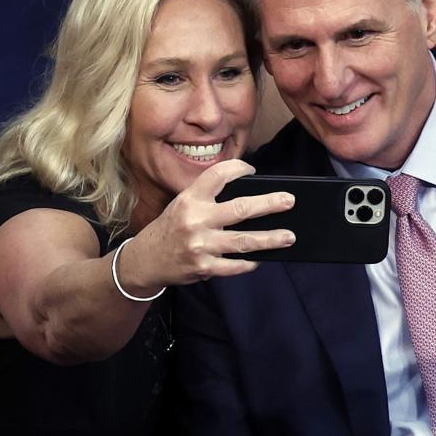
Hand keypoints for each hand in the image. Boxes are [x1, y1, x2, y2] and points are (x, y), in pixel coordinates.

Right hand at [119, 159, 294, 293]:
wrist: (146, 260)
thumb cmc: (171, 229)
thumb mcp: (182, 205)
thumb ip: (208, 199)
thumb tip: (250, 197)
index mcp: (190, 199)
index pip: (218, 175)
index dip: (238, 169)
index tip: (253, 170)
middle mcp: (195, 219)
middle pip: (240, 209)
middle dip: (269, 205)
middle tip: (289, 201)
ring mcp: (200, 245)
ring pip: (244, 241)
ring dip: (270, 239)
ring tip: (288, 236)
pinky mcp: (204, 267)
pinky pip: (235, 265)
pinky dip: (250, 262)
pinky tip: (262, 258)